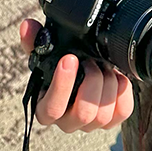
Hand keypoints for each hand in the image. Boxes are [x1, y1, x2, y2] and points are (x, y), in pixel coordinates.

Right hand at [19, 19, 133, 133]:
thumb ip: (35, 40)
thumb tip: (28, 26)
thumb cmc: (62, 66)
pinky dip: (123, 91)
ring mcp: (90, 124)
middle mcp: (67, 121)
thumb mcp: (47, 53)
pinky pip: (122, 112)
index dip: (61, 86)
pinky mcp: (111, 120)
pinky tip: (118, 76)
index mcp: (46, 108)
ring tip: (104, 65)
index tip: (69, 59)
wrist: (84, 71)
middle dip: (92, 81)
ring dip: (107, 84)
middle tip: (91, 60)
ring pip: (103, 115)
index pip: (51, 109)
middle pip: (83, 113)